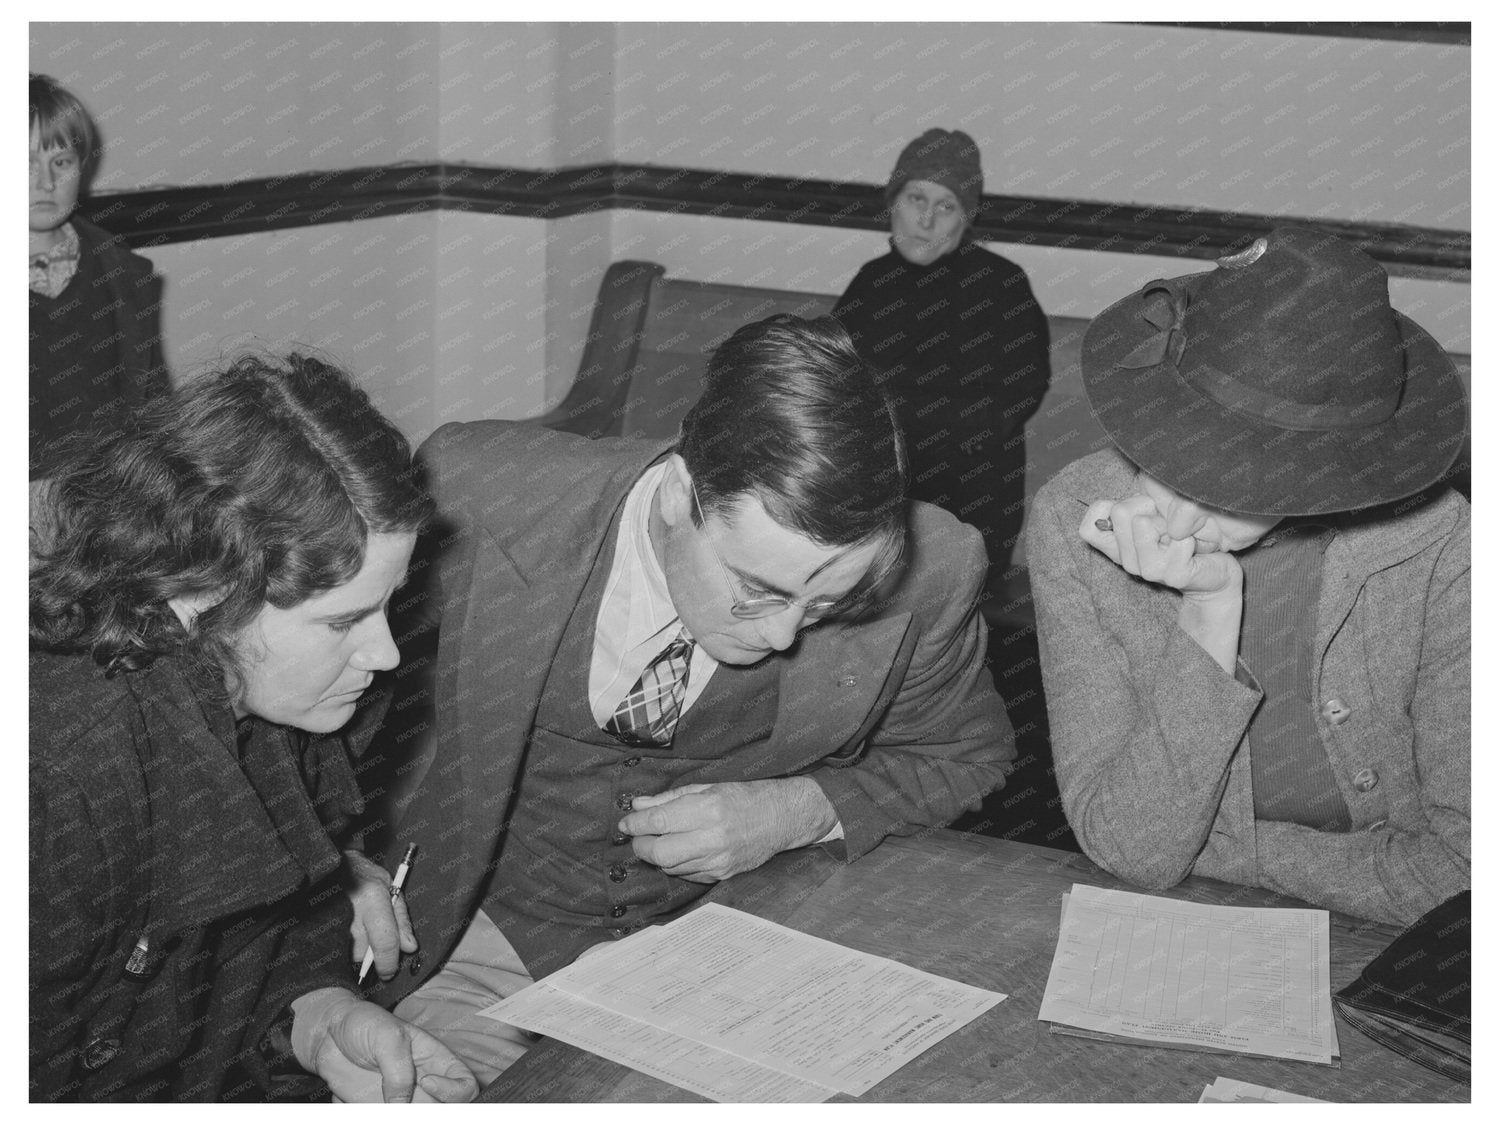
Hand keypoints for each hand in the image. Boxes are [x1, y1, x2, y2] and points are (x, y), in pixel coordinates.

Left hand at [290, 987, 477, 1102]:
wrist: (326, 1035)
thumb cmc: (362, 1024)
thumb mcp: (386, 1038)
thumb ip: (398, 1072)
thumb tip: (401, 1104)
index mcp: (436, 1060)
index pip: (465, 1085)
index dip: (454, 1092)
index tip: (426, 1082)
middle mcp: (422, 1085)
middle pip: (443, 1110)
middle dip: (424, 1110)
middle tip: (396, 1103)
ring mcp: (399, 1100)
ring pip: (412, 1118)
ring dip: (391, 1112)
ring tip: (370, 1099)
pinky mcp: (375, 1109)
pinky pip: (380, 1119)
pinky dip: (365, 1113)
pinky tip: (352, 1100)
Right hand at [342, 849, 416, 980]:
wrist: (334, 862)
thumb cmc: (366, 874)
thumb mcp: (392, 889)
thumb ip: (402, 920)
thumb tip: (409, 948)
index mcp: (373, 899)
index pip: (385, 942)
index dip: (389, 963)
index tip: (390, 972)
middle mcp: (350, 913)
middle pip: (363, 956)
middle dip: (372, 959)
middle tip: (377, 949)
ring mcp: (331, 920)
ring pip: (347, 956)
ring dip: (357, 953)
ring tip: (361, 934)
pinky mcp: (319, 927)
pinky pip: (335, 951)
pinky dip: (344, 950)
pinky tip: (349, 938)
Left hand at [617, 778, 836, 882]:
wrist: (780, 818)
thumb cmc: (743, 798)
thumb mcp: (706, 788)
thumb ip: (669, 799)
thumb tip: (638, 806)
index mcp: (708, 809)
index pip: (659, 821)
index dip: (635, 823)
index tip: (626, 822)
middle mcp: (713, 837)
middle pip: (659, 852)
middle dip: (641, 845)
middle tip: (638, 836)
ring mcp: (718, 860)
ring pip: (670, 867)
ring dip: (657, 856)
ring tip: (658, 842)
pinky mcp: (722, 874)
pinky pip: (686, 875)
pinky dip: (675, 865)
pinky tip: (679, 851)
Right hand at [1079, 495, 1242, 597]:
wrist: (1214, 572)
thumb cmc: (1182, 538)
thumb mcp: (1153, 516)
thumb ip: (1132, 507)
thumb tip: (1120, 497)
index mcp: (1118, 548)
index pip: (1087, 528)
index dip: (1105, 508)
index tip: (1134, 511)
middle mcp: (1128, 561)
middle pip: (1119, 511)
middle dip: (1147, 505)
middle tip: (1165, 522)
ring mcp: (1148, 570)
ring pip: (1142, 523)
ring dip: (1168, 520)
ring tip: (1179, 534)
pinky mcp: (1173, 575)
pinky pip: (1177, 538)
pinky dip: (1189, 534)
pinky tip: (1193, 546)